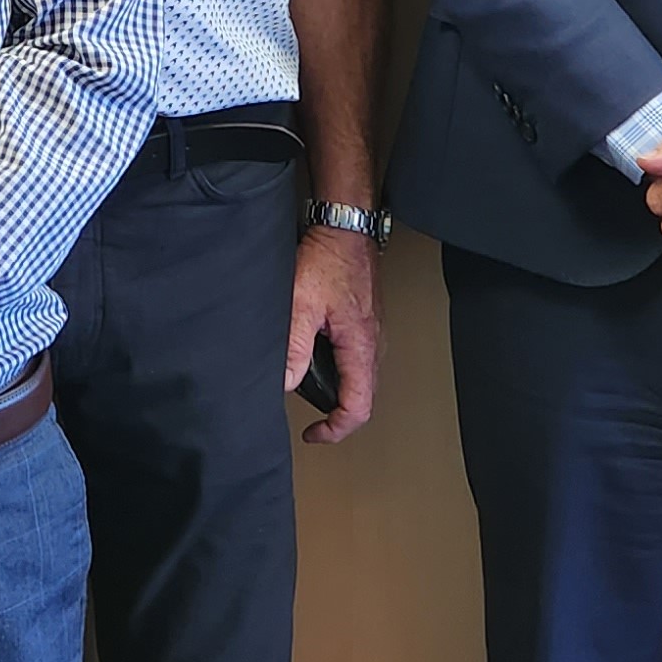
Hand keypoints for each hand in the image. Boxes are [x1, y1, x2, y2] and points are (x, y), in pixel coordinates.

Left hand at [284, 225, 380, 442]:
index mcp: (361, 346)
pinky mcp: (364, 323)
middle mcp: (373, 344)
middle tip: (314, 425)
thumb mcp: (301, 303)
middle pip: (363, 398)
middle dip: (338, 417)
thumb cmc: (329, 259)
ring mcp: (371, 333)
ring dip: (340, 395)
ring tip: (312, 399)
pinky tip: (318, 365)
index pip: (358, 406)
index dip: (335, 429)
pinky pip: (357, 360)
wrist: (345, 228)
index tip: (313, 433)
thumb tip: (288, 382)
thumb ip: (295, 345)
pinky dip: (340, 374)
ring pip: (361, 380)